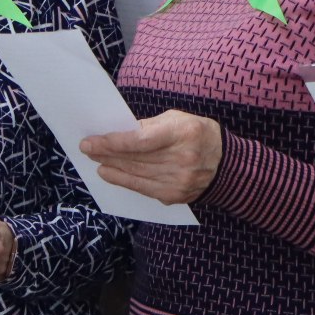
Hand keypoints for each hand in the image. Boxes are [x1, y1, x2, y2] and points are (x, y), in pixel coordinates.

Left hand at [82, 110, 222, 205]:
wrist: (227, 164)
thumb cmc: (197, 134)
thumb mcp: (177, 119)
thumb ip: (148, 126)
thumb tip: (117, 133)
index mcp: (183, 133)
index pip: (140, 141)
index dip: (112, 143)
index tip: (91, 141)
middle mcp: (183, 159)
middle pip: (135, 159)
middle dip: (106, 154)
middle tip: (87, 149)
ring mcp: (180, 180)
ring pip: (135, 174)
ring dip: (110, 167)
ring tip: (95, 160)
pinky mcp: (176, 195)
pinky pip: (142, 188)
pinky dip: (123, 181)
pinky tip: (108, 173)